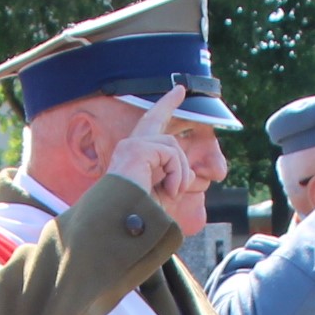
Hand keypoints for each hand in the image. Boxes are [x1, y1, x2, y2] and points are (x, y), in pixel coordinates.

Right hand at [104, 85, 195, 206]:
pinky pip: (171, 154)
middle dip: (167, 103)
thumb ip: (177, 179)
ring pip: (172, 146)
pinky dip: (176, 174)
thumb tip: (190, 172)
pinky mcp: (137, 149)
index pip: (150, 129)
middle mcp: (129, 148)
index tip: (177, 91)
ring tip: (172, 192)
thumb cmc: (141, 216)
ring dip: (179, 172)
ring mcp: (131, 146)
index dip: (164, 108)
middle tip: (181, 88)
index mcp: (135, 158)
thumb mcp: (165, 194)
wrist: (124, 225)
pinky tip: (169, 191)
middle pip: (154, 119)